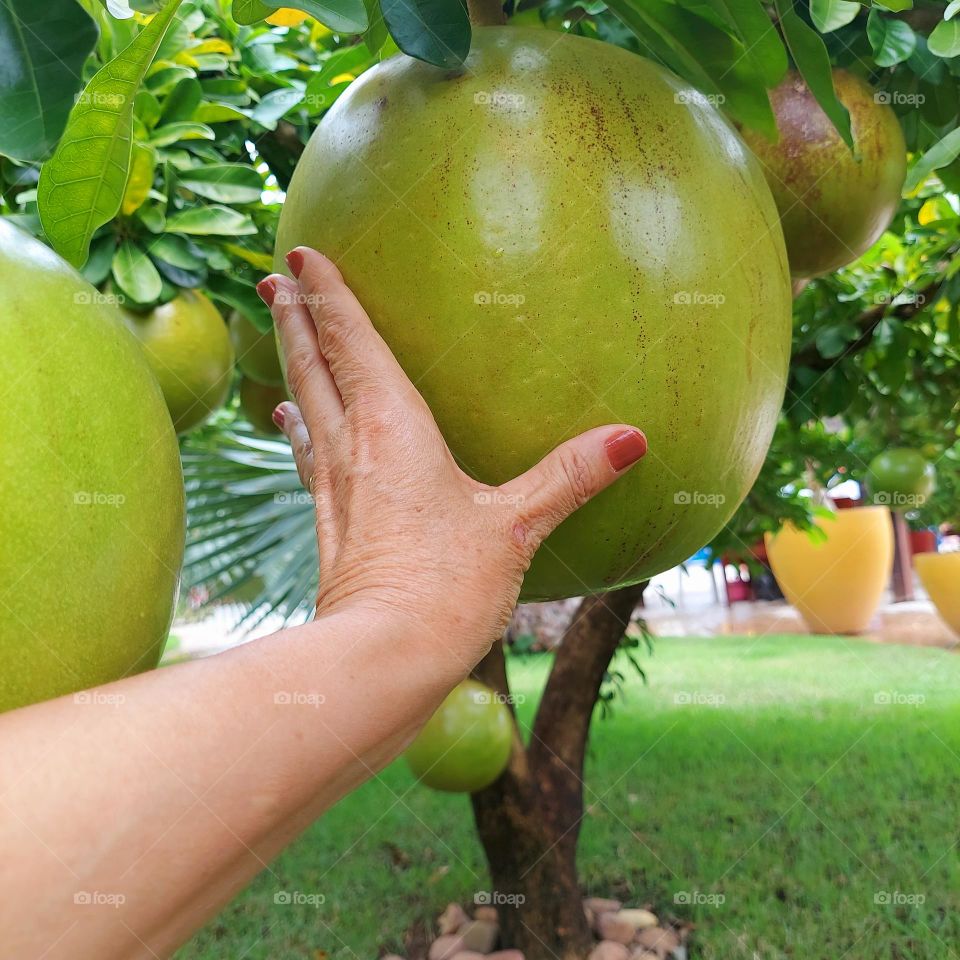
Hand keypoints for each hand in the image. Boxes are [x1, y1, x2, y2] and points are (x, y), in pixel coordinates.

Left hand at [257, 248, 646, 666]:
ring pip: (304, 407)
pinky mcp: (329, 525)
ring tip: (281, 334)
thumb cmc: (447, 589)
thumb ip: (571, 476)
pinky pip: (309, 457)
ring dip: (290, 364)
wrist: (382, 659)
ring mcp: (334, 488)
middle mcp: (352, 448)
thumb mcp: (517, 526)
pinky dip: (300, 428)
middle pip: (314, 366)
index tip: (302, 254)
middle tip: (276, 276)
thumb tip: (633, 438)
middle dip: (295, 317)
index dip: (329, 296)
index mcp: (392, 430)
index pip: (352, 344)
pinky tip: (292, 427)